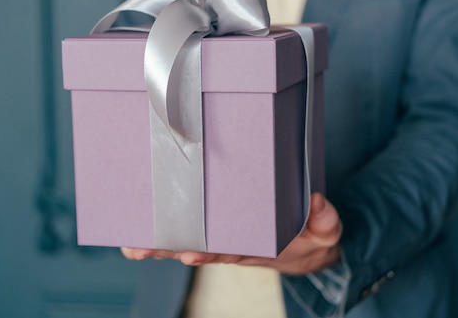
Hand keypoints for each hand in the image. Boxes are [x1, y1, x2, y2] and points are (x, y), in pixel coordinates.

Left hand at [121, 192, 341, 274]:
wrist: (303, 243)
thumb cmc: (310, 236)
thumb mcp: (325, 231)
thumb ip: (325, 221)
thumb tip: (319, 203)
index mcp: (257, 248)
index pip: (230, 252)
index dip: (210, 253)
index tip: (190, 253)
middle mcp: (233, 247)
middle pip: (197, 250)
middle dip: (170, 250)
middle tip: (143, 249)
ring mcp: (222, 239)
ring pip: (185, 243)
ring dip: (158, 245)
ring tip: (132, 246)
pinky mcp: (217, 229)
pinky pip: (187, 232)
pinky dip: (163, 233)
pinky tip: (136, 235)